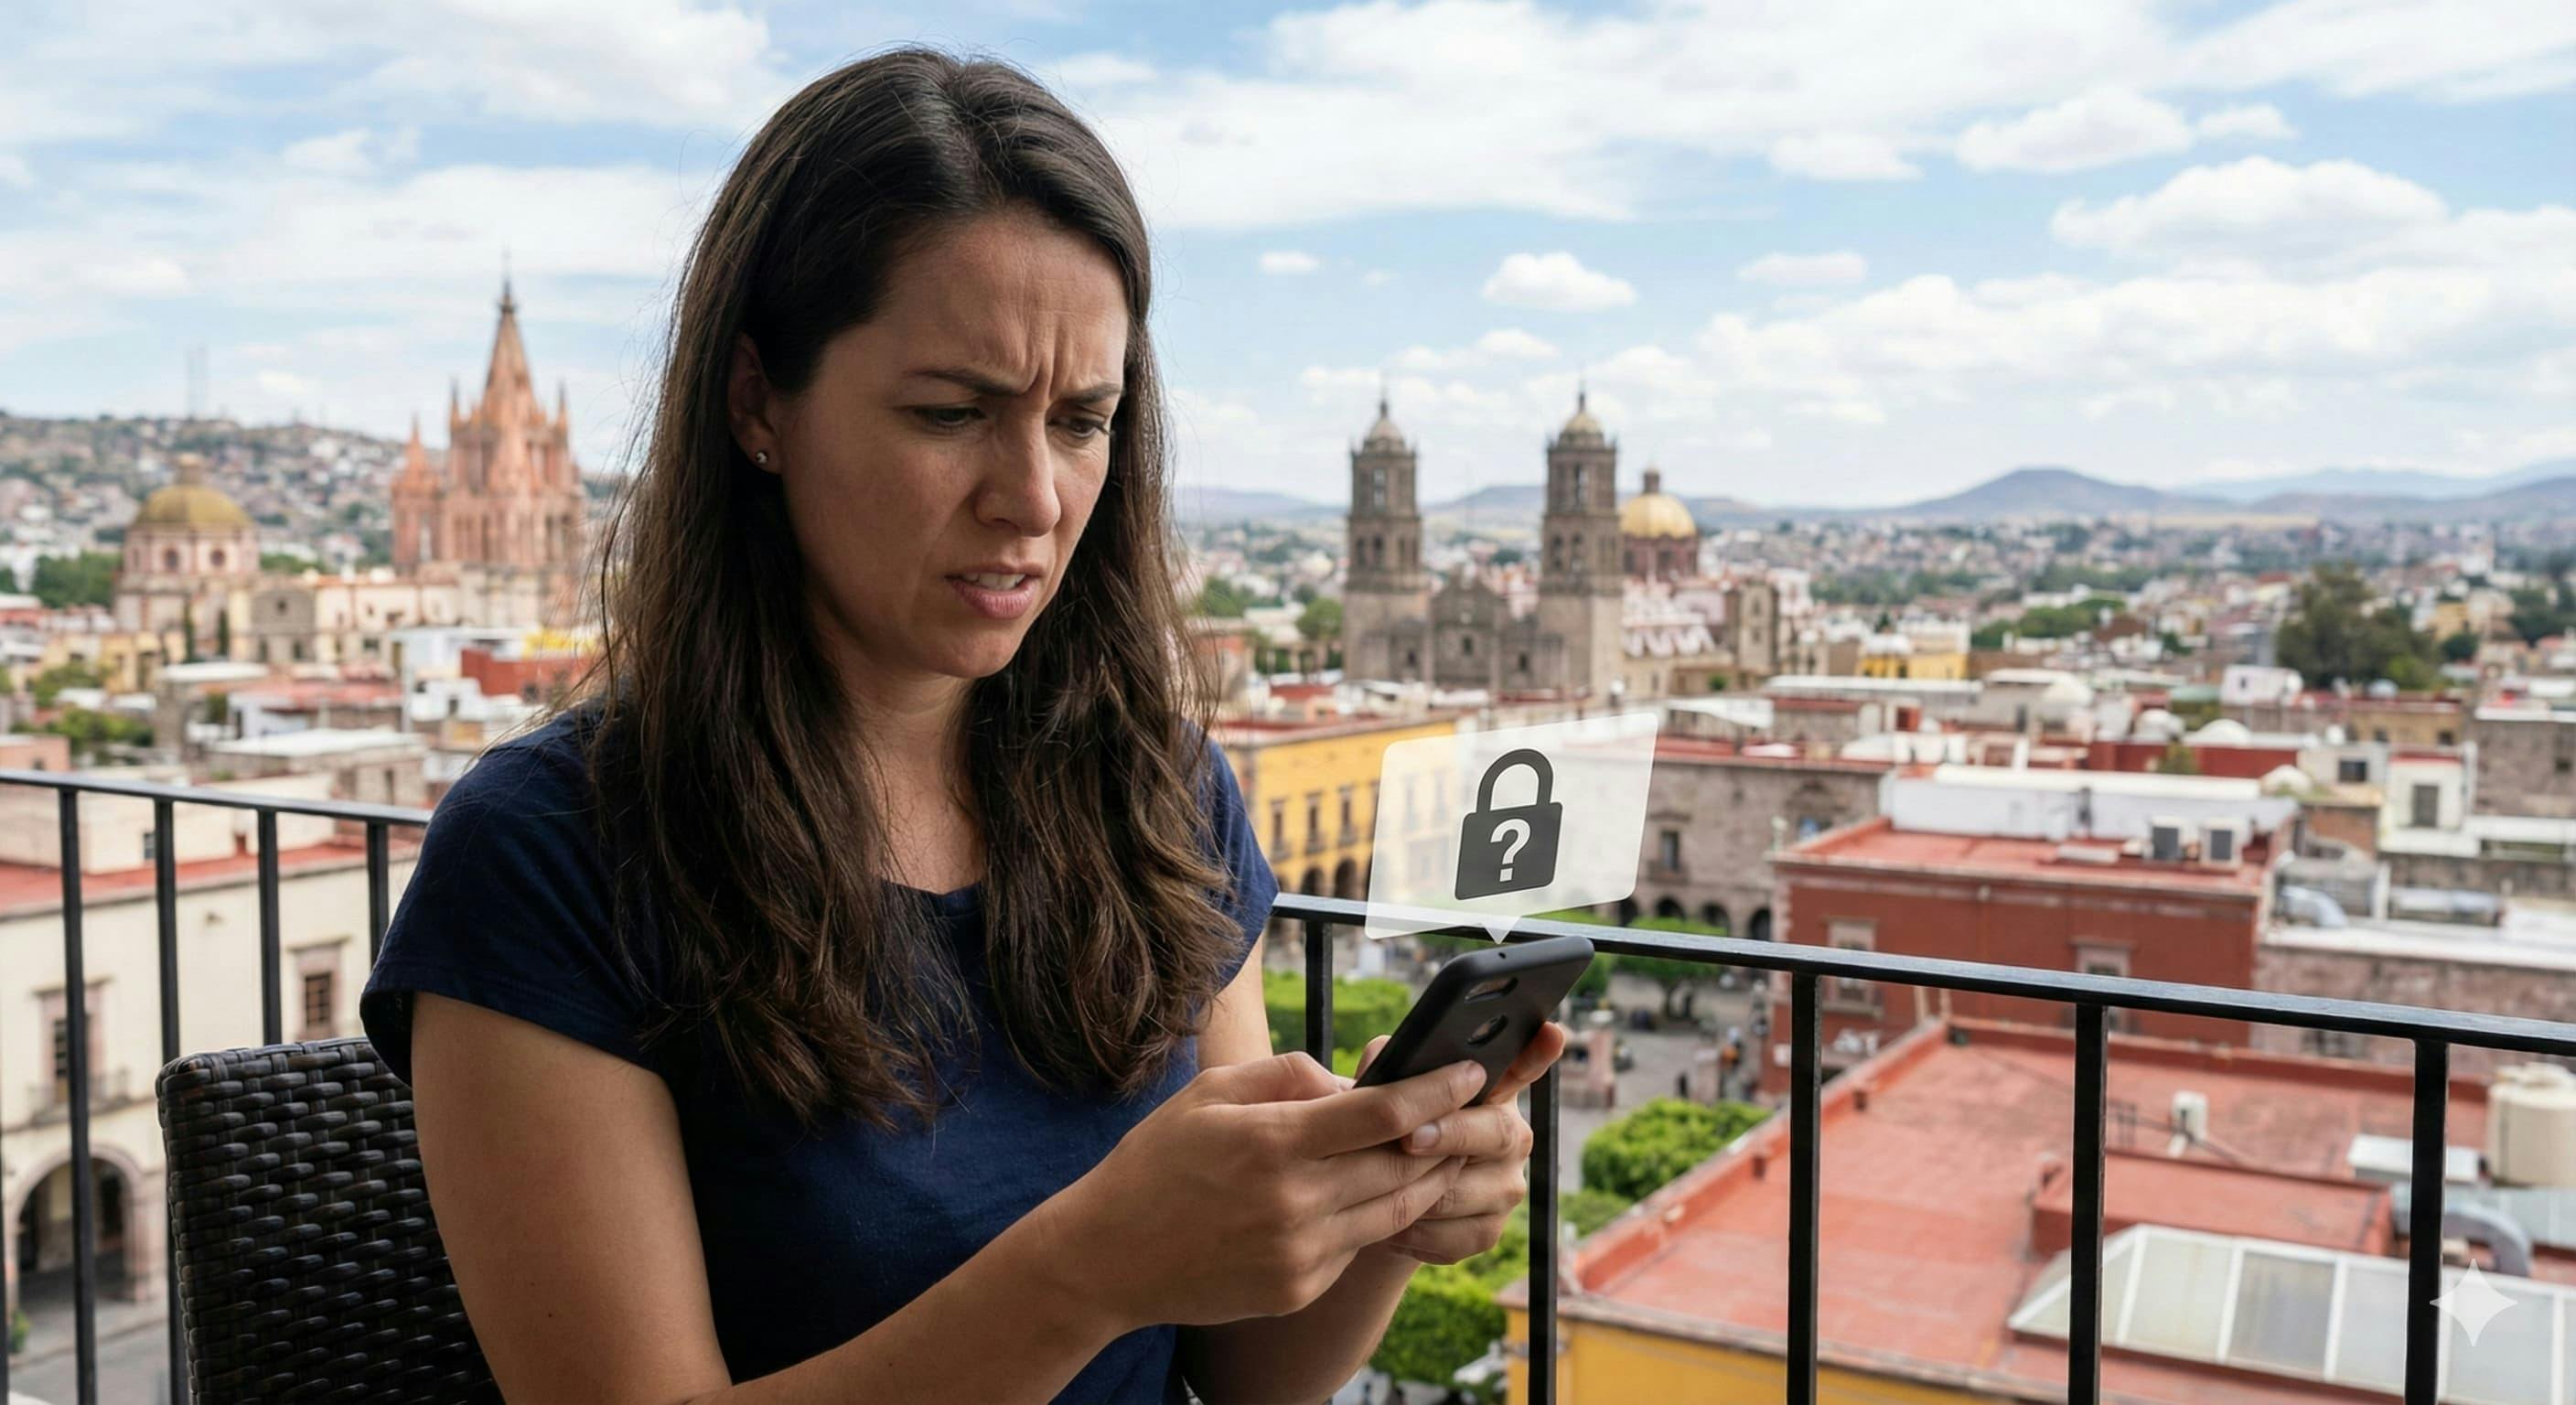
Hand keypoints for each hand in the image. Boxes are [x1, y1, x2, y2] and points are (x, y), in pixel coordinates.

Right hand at [1045, 1049, 1485, 1328]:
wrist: (1108, 1257)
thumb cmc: (1157, 1161)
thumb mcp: (1211, 1093)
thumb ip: (1288, 1075)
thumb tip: (1354, 1082)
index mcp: (1273, 1142)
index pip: (1384, 1113)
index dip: (1437, 1089)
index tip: (1472, 1073)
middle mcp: (1294, 1202)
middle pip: (1403, 1164)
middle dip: (1444, 1135)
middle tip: (1469, 1110)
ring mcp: (1300, 1253)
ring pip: (1395, 1211)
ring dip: (1425, 1178)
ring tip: (1440, 1150)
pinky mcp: (1299, 1288)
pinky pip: (1359, 1245)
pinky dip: (1375, 1216)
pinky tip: (1375, 1193)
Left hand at [1353, 1021, 1568, 1265]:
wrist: (1371, 1203)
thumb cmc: (1378, 1132)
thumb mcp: (1369, 1095)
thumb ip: (1378, 1070)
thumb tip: (1364, 1060)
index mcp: (1487, 1089)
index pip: (1521, 1066)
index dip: (1538, 1052)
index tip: (1551, 1032)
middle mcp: (1508, 1133)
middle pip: (1497, 1131)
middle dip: (1453, 1134)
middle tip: (1412, 1137)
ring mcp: (1505, 1184)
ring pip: (1468, 1190)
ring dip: (1420, 1192)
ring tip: (1379, 1188)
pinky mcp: (1491, 1228)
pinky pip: (1457, 1235)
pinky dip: (1419, 1233)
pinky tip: (1392, 1228)